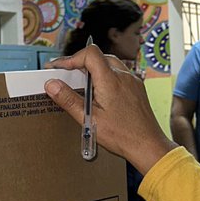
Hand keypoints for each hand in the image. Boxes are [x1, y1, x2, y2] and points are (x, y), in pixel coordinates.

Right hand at [45, 46, 175, 175]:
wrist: (148, 146)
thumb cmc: (122, 135)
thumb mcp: (89, 119)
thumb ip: (69, 99)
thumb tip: (52, 85)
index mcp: (110, 80)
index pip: (89, 54)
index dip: (71, 58)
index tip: (59, 68)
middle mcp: (123, 76)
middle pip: (98, 56)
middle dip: (79, 62)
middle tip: (65, 74)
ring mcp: (132, 81)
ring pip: (109, 63)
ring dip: (93, 68)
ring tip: (80, 82)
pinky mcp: (136, 89)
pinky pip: (119, 73)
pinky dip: (105, 76)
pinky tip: (99, 91)